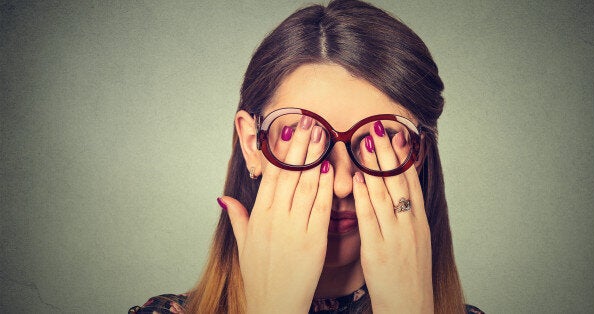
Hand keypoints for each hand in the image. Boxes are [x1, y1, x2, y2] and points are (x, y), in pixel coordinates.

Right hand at [221, 116, 333, 312]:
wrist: (273, 305)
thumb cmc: (260, 275)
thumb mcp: (243, 244)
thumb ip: (237, 217)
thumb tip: (223, 197)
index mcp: (258, 217)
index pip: (270, 176)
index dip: (280, 151)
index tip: (287, 130)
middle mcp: (274, 219)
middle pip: (288, 174)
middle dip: (299, 146)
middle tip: (309, 121)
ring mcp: (294, 229)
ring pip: (305, 186)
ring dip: (314, 157)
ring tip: (322, 135)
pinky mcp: (313, 241)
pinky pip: (321, 208)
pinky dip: (326, 186)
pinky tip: (331, 167)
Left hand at [353, 121, 433, 312]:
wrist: (410, 304)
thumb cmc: (408, 272)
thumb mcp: (414, 240)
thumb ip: (405, 215)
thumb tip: (396, 192)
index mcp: (419, 221)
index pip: (410, 181)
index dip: (402, 155)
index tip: (395, 133)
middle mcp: (410, 224)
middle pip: (398, 181)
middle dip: (387, 152)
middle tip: (378, 126)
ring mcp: (395, 236)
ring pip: (384, 194)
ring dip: (373, 166)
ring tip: (364, 142)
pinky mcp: (378, 249)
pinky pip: (370, 218)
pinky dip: (363, 196)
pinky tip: (356, 179)